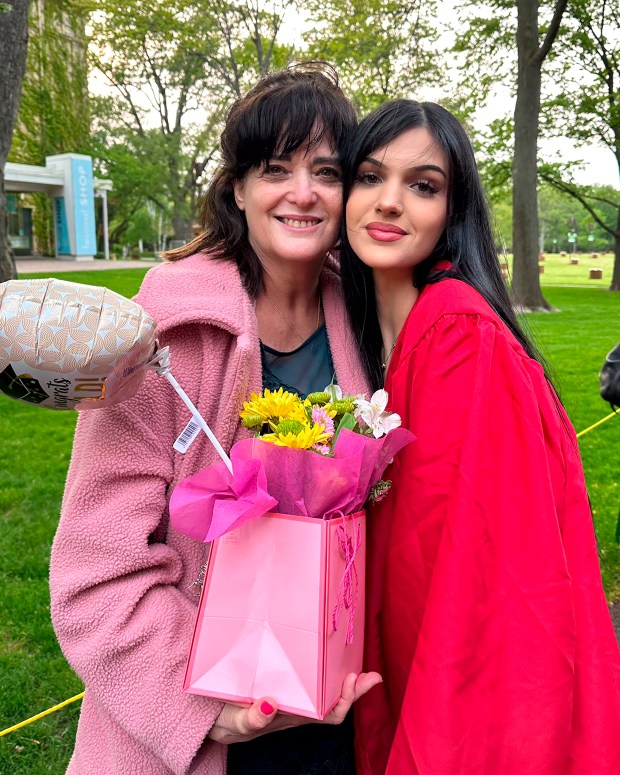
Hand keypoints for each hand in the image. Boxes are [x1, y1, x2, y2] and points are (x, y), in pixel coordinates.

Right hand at [207, 671, 381, 744]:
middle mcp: (298, 705)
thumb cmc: (225, 719)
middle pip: (334, 701)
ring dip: (342, 677)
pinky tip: (326, 652)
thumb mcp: (235, 720)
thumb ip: (252, 717)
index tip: (352, 679)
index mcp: (292, 715)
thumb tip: (270, 704)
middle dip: (354, 689)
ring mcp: (292, 693)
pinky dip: (323, 666)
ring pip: (324, 688)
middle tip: (372, 674)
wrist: (210, 716)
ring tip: (358, 664)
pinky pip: (309, 675)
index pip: (328, 714)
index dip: (345, 700)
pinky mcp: (281, 679)